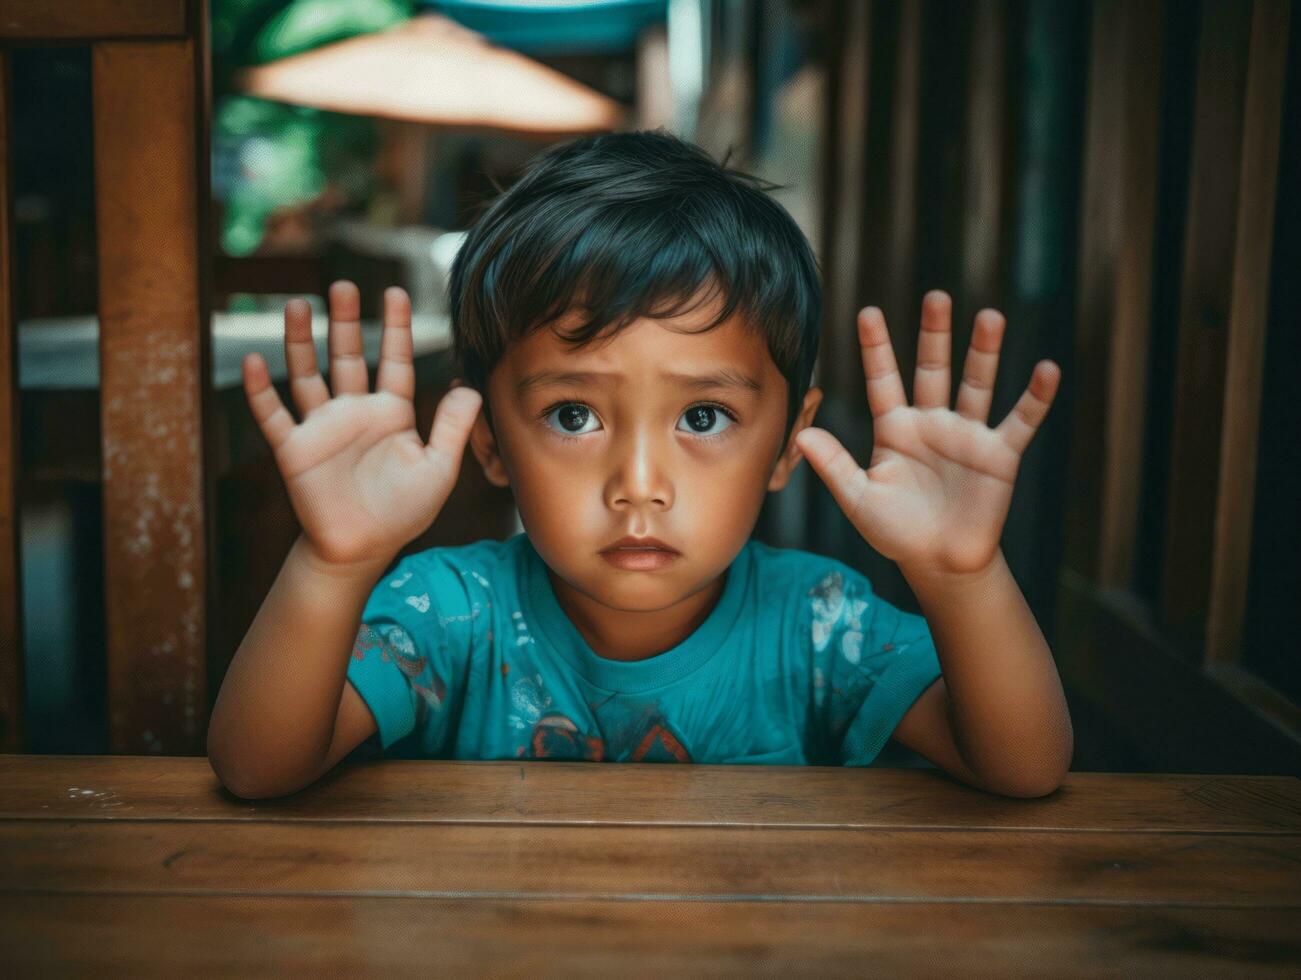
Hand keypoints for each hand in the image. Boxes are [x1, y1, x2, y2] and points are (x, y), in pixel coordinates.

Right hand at [241, 280, 481, 570]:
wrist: (362, 549)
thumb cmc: (402, 512)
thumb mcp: (438, 469)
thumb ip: (453, 427)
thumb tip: (469, 385)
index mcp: (392, 413)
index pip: (394, 361)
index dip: (396, 328)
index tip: (395, 292)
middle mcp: (355, 412)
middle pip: (348, 357)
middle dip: (346, 322)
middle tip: (344, 286)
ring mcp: (322, 428)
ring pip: (308, 375)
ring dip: (302, 341)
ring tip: (299, 305)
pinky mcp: (294, 449)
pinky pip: (274, 415)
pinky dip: (261, 390)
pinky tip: (255, 361)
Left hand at [794, 290, 1059, 577]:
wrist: (939, 562)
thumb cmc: (896, 532)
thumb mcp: (859, 500)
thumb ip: (834, 466)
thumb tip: (803, 434)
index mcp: (895, 429)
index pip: (883, 379)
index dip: (876, 348)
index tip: (867, 312)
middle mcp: (932, 423)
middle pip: (934, 369)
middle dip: (935, 334)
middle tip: (936, 297)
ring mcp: (967, 435)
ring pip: (977, 384)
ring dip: (984, 352)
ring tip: (990, 317)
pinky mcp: (999, 455)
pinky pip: (1020, 421)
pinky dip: (1035, 397)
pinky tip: (1046, 370)